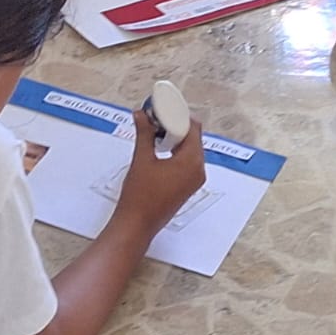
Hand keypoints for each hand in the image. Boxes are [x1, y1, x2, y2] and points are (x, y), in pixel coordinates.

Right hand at [114, 110, 206, 235]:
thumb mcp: (141, 158)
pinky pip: (187, 163)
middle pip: (193, 139)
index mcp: (192, 162)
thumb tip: (141, 114)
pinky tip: (159, 150)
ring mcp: (194, 181)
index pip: (193, 128)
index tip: (163, 110)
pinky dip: (176, 153)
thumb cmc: (140, 195)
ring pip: (190, 151)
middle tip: (156, 119)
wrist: (137, 224)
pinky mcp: (187, 187)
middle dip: (176, 127)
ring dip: (175, 140)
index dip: (179, 116)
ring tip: (155, 133)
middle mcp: (198, 171)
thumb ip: (144, 132)